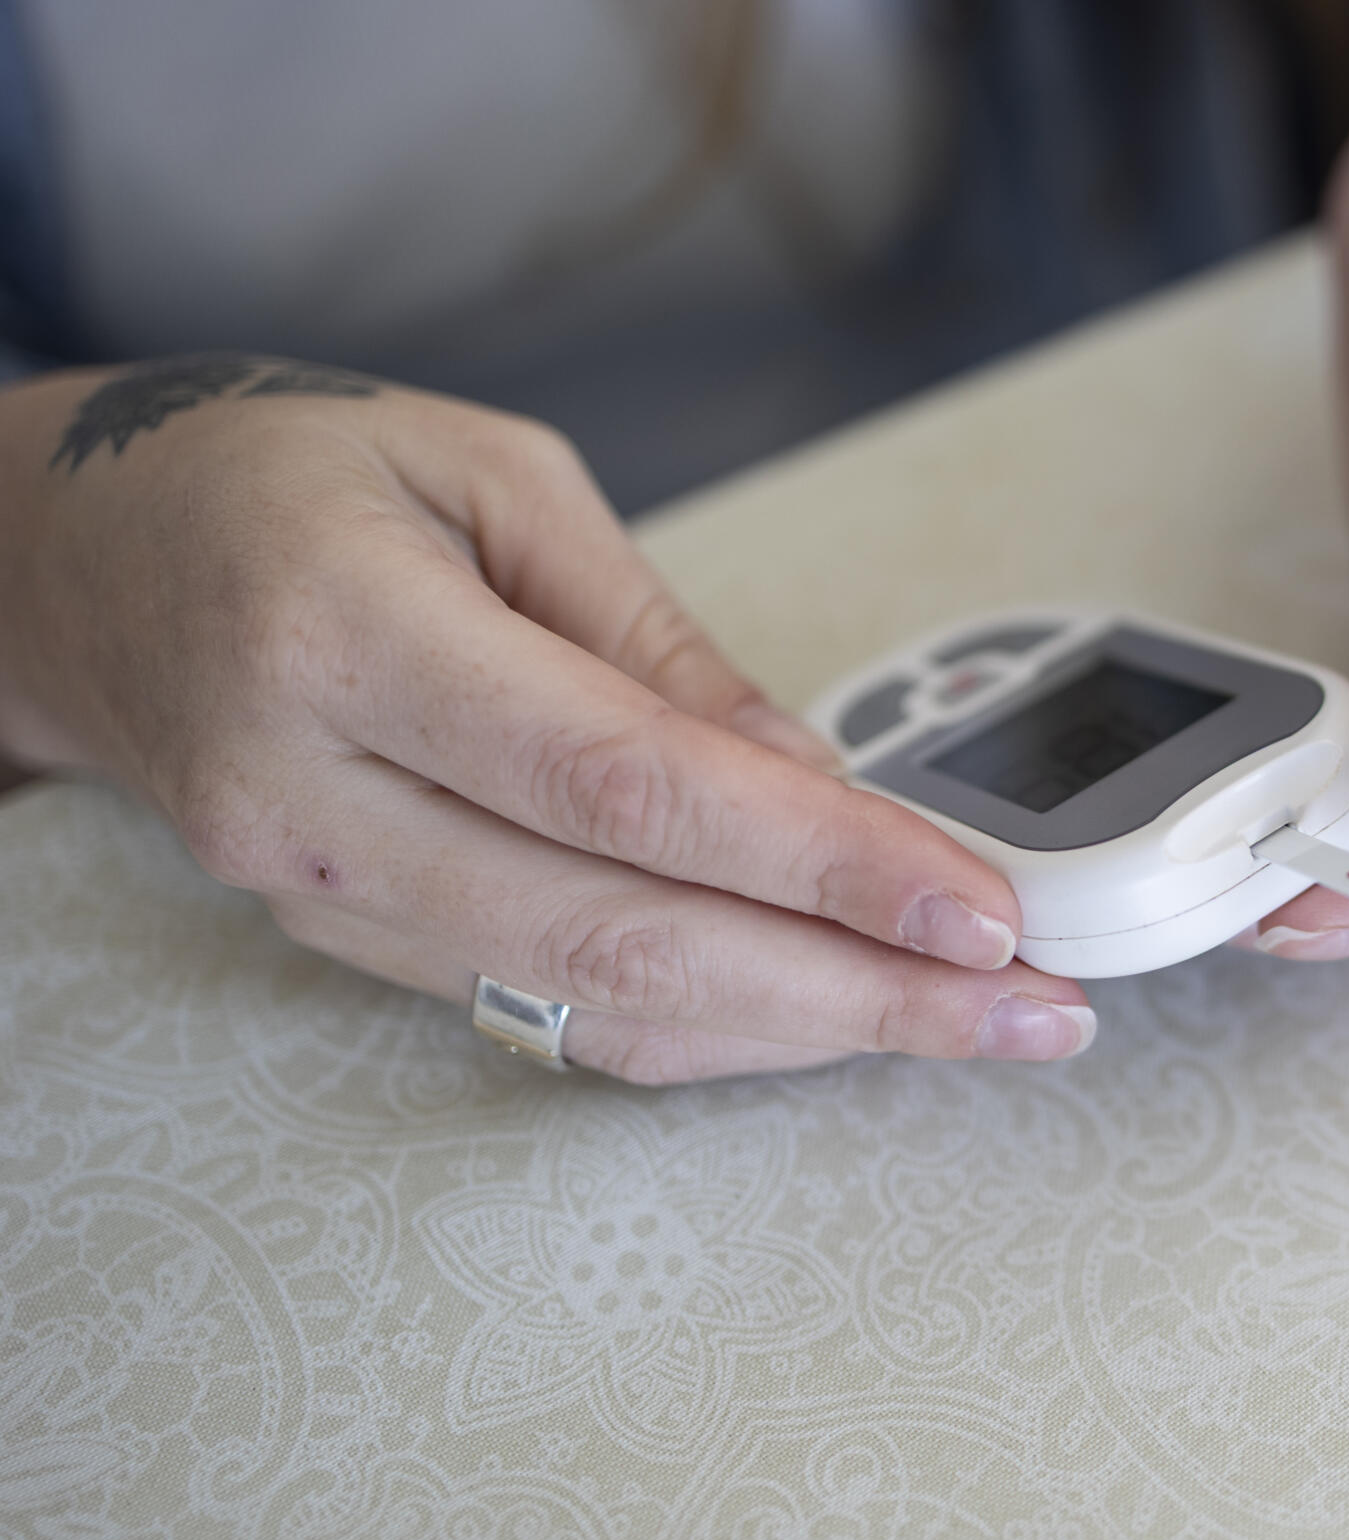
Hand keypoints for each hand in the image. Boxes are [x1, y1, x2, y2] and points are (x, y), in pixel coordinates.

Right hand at [0, 358, 1096, 1080]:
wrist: (76, 561)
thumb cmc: (288, 476)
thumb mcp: (495, 479)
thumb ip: (657, 646)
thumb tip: (812, 784)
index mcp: (352, 639)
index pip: (629, 790)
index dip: (822, 864)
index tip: (980, 910)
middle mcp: (320, 798)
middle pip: (629, 941)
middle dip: (861, 994)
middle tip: (1031, 1009)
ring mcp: (321, 895)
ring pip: (596, 1011)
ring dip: (808, 1033)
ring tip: (973, 1023)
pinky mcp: (345, 945)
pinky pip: (550, 1015)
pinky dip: (712, 1026)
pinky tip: (836, 1014)